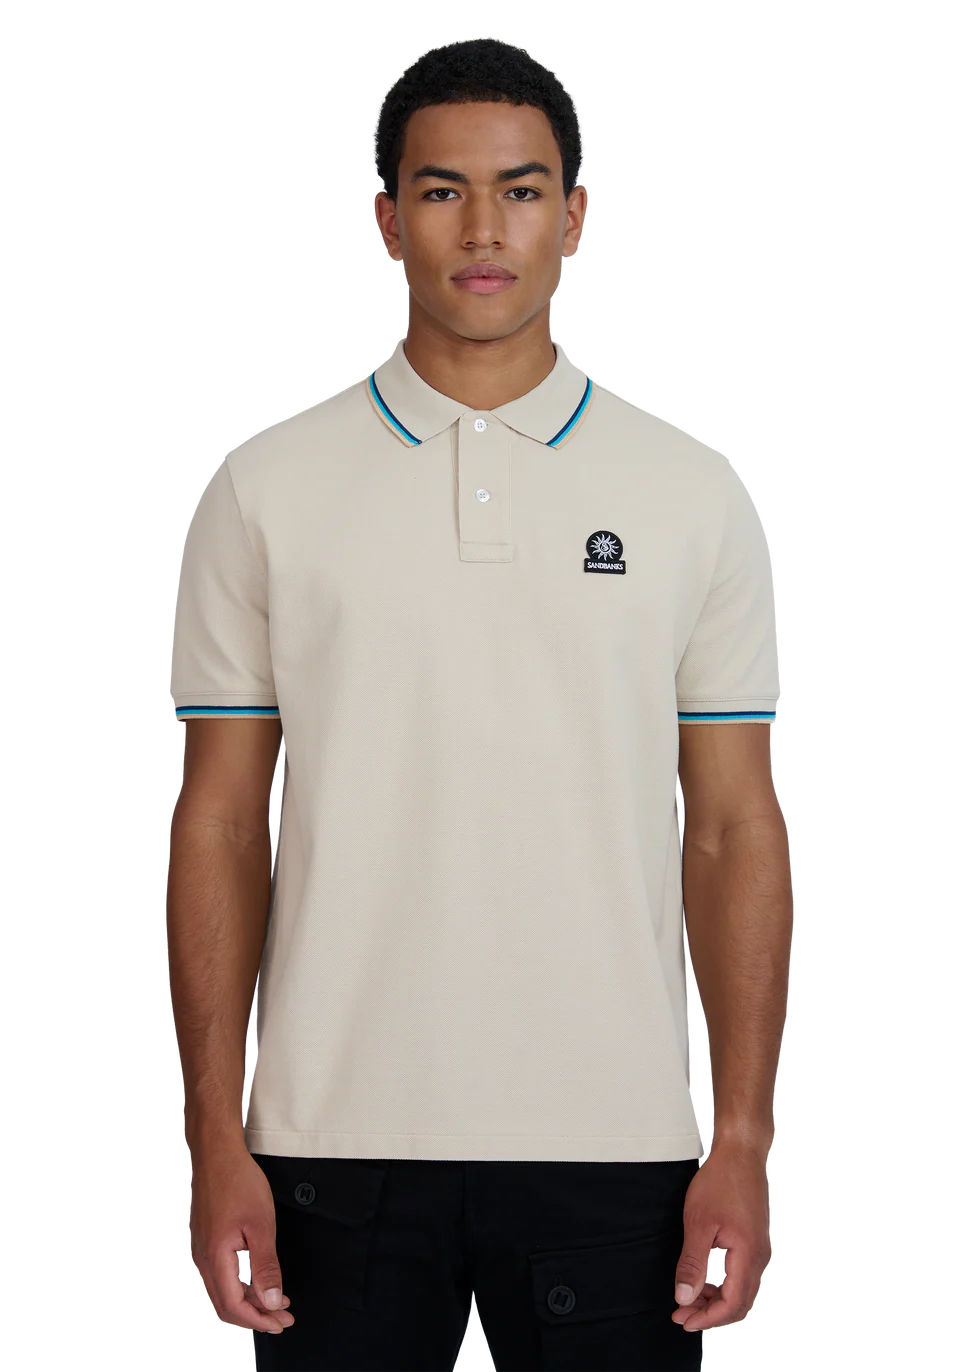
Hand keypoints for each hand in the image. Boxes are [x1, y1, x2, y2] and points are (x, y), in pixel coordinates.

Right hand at [187, 1145, 295, 1334]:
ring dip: (251, 1299)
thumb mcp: (261, 1226)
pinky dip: (243, 1282)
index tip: (279, 1324)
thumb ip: (266, 1266)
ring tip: (277, 1300)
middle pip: (228, 1303)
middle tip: (282, 1318)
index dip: (258, 1320)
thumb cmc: (237, 1182)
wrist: (217, 1155)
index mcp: (216, 1258)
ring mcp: (204, 1250)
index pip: (234, 1306)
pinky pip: (223, 1273)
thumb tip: (271, 1300)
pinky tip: (259, 1279)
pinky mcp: (208, 1241)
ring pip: (226, 1289)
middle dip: (257, 1315)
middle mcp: (205, 1259)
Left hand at [671, 1140, 772, 1333]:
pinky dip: (722, 1284)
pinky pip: (741, 1274)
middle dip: (709, 1313)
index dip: (706, 1318)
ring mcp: (759, 1249)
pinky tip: (704, 1279)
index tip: (684, 1320)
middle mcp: (759, 1257)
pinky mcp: (755, 1241)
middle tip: (682, 1315)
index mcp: (748, 1255)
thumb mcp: (699, 1223)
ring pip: (740, 1290)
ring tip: (689, 1298)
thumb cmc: (721, 1180)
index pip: (731, 1304)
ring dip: (715, 1299)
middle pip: (738, 1302)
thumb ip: (692, 1263)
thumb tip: (684, 1296)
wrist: (740, 1153)